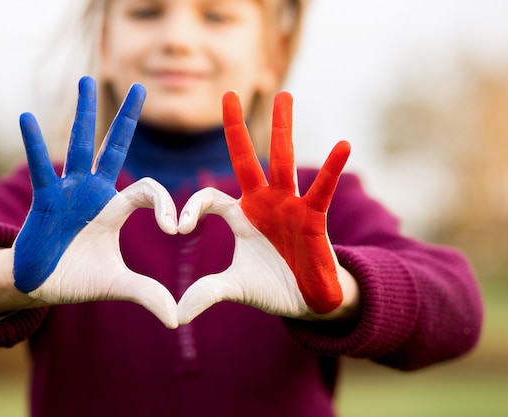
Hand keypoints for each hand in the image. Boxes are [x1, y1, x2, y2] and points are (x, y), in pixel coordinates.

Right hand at [13, 76, 178, 328]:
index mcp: (115, 209)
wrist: (40, 285)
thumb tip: (178, 317)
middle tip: (140, 88)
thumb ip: (147, 294)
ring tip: (85, 81)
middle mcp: (93, 193)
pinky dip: (32, 145)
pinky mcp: (43, 200)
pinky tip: (26, 117)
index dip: (164, 203)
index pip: (147, 191)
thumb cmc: (79, 278)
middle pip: (113, 149)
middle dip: (126, 120)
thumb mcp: (117, 285)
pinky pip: (39, 168)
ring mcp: (67, 192)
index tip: (176, 227)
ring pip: (77, 146)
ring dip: (82, 115)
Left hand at [177, 91, 357, 324]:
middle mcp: (263, 203)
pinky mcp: (314, 218)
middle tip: (229, 94)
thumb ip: (205, 293)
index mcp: (240, 215)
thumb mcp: (233, 288)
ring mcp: (289, 206)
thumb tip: (175, 314)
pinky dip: (333, 169)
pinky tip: (343, 146)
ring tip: (284, 96)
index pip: (209, 198)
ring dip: (283, 129)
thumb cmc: (271, 287)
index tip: (178, 228)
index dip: (191, 207)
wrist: (307, 302)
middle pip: (246, 159)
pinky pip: (323, 190)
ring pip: (283, 161)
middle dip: (236, 128)